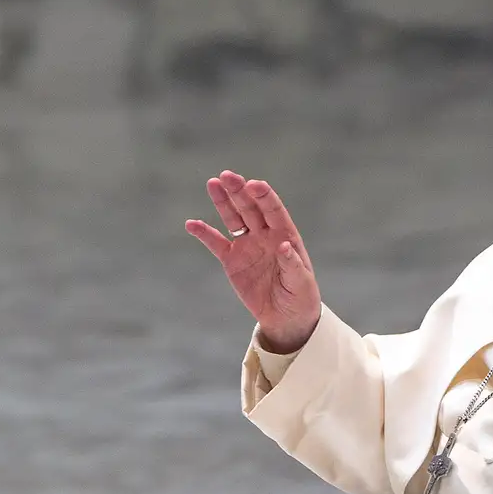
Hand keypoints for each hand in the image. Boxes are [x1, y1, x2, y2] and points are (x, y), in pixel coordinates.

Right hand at [186, 170, 321, 353]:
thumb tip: (283, 246)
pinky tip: (191, 224)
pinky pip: (216, 243)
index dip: (264, 196)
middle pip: (251, 208)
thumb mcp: (301, 282)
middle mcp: (265, 235)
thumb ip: (292, 264)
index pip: (274, 211)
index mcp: (285, 236)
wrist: (286, 316)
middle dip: (239, 192)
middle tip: (227, 176)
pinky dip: (204, 233)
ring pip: (233, 218)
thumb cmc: (300, 296)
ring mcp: (248, 245)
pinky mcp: (232, 260)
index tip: (254, 184)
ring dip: (223, 202)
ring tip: (212, 184)